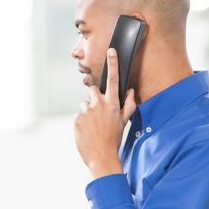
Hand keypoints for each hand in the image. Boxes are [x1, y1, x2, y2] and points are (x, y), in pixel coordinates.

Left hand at [74, 48, 136, 178]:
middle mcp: (99, 105)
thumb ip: (129, 105)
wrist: (102, 157)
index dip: (113, 64)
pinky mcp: (76, 119)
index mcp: (112, 104)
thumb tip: (132, 91)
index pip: (113, 79)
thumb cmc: (114, 140)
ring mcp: (86, 111)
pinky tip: (87, 132)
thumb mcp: (124, 122)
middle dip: (93, 95)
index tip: (111, 51)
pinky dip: (82, 123)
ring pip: (84, 105)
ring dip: (88, 113)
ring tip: (93, 127)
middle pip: (92, 89)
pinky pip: (78, 116)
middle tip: (97, 111)